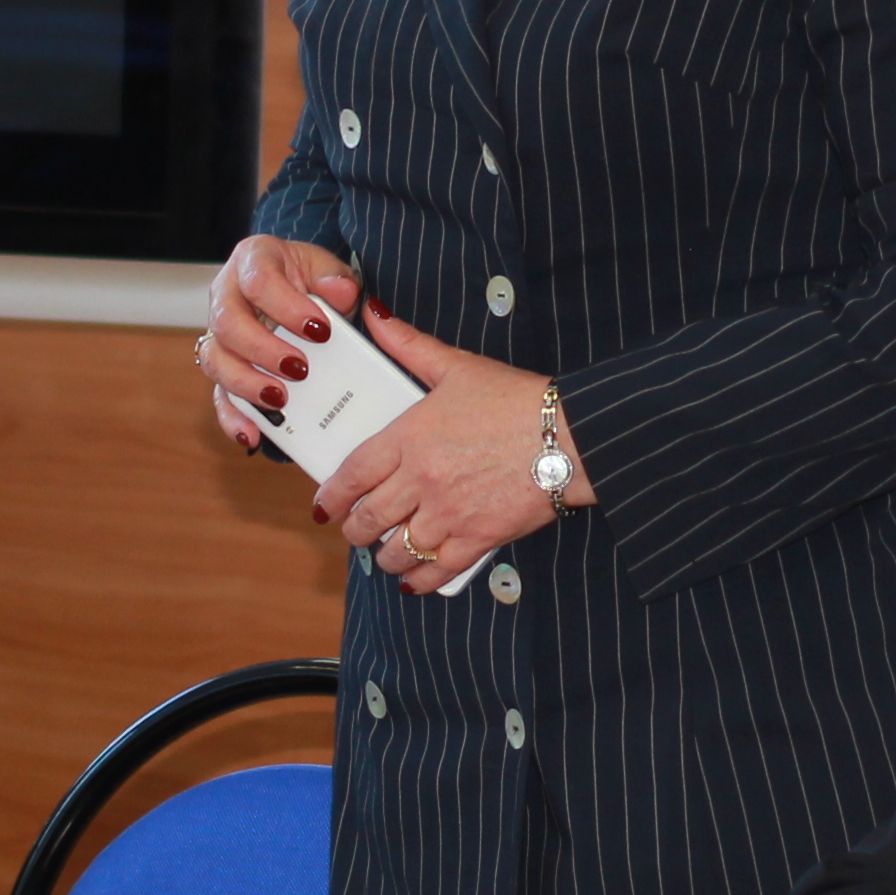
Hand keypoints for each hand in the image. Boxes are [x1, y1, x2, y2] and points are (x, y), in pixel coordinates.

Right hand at [202, 234, 356, 447]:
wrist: (301, 293)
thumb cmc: (312, 280)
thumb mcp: (329, 271)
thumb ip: (338, 280)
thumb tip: (340, 292)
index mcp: (252, 261)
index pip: (258, 281)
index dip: (286, 307)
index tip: (321, 330)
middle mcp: (226, 295)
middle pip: (227, 323)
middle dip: (263, 350)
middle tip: (300, 369)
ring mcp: (220, 334)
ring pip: (215, 360)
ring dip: (246, 384)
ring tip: (281, 401)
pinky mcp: (224, 369)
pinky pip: (219, 395)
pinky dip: (233, 418)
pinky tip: (253, 435)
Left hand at [311, 305, 572, 594]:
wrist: (570, 437)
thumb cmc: (516, 400)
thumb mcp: (458, 366)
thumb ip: (410, 345)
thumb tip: (374, 314)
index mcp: (410, 438)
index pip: (353, 474)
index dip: (333, 495)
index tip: (325, 506)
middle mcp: (421, 481)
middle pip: (368, 519)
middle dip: (355, 529)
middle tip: (355, 529)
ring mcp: (448, 514)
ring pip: (397, 550)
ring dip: (384, 555)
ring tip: (385, 551)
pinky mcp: (477, 539)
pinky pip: (436, 571)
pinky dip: (418, 580)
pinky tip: (412, 580)